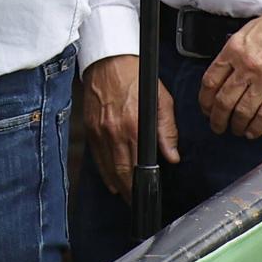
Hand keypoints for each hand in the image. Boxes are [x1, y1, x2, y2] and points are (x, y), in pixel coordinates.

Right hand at [81, 55, 178, 201]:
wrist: (109, 60)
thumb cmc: (136, 77)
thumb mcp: (162, 100)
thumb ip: (167, 131)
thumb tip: (172, 156)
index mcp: (134, 127)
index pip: (136, 167)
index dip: (139, 186)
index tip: (144, 195)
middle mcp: (114, 132)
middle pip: (119, 172)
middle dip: (127, 191)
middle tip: (133, 201)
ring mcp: (99, 131)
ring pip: (106, 167)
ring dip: (115, 183)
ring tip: (122, 193)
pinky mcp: (89, 127)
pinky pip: (96, 155)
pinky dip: (103, 169)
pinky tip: (109, 177)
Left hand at [198, 0, 261, 138]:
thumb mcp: (250, 29)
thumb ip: (236, 50)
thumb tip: (226, 69)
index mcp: (234, 49)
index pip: (210, 80)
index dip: (204, 99)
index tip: (205, 108)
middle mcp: (247, 66)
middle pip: (223, 100)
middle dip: (217, 118)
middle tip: (216, 125)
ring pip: (243, 111)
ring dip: (236, 125)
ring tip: (234, 130)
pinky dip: (256, 127)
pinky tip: (252, 132)